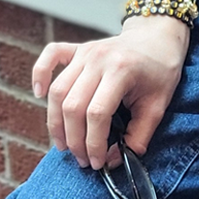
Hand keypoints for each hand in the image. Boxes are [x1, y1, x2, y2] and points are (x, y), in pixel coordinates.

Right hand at [31, 15, 189, 170]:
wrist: (157, 36)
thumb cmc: (160, 71)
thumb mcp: (157, 107)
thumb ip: (138, 136)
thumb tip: (114, 159)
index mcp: (121, 70)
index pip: (97, 114)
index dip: (93, 143)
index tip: (98, 162)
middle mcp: (98, 59)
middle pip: (73, 106)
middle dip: (74, 139)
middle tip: (82, 159)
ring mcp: (85, 51)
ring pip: (58, 90)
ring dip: (56, 122)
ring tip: (64, 145)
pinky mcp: (77, 48)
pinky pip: (50, 55)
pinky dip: (39, 73)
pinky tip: (38, 94)